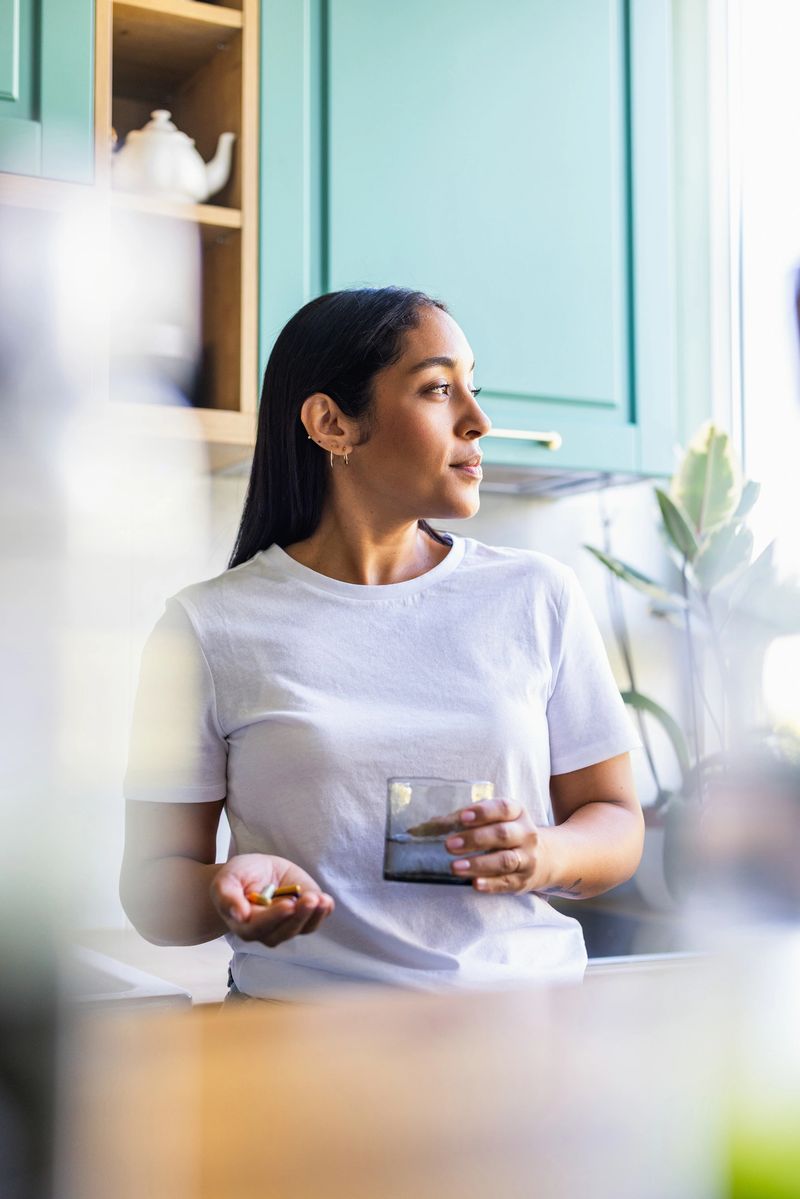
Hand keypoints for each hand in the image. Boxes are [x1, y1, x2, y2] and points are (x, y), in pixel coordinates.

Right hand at [211, 854, 334, 945]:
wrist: (254, 874)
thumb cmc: (237, 878)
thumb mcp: (226, 880)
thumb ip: (227, 897)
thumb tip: (239, 915)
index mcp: (245, 926)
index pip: (260, 928)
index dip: (274, 917)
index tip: (288, 904)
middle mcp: (268, 931)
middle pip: (285, 931)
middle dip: (299, 916)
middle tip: (309, 899)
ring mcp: (288, 925)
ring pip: (303, 927)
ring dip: (314, 915)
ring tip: (321, 899)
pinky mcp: (304, 915)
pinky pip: (315, 919)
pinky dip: (323, 912)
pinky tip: (326, 901)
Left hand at [442, 796, 554, 893]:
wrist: (546, 858)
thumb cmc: (509, 833)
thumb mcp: (497, 819)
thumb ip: (469, 819)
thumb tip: (433, 823)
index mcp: (518, 813)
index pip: (503, 808)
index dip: (483, 812)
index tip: (462, 817)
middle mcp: (526, 834)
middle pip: (502, 834)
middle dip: (474, 839)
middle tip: (449, 845)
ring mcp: (527, 858)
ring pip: (504, 860)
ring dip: (478, 864)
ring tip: (454, 867)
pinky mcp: (523, 880)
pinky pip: (506, 882)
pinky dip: (490, 883)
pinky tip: (474, 883)